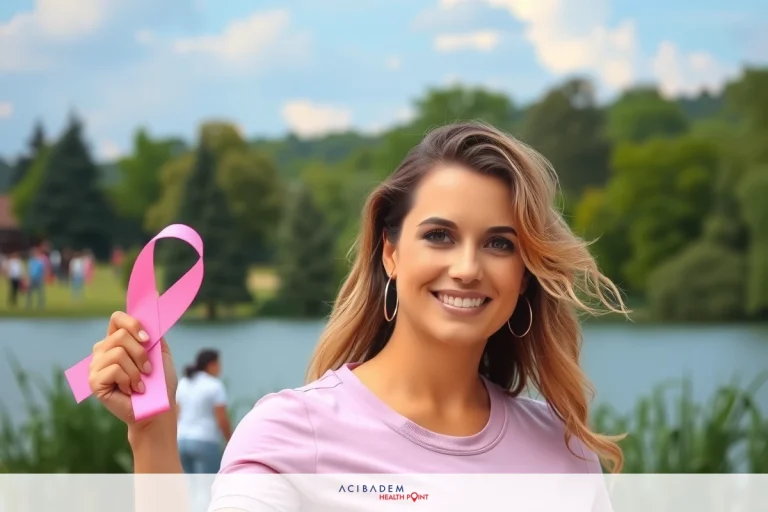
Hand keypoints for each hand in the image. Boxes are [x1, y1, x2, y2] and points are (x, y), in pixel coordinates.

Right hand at [88, 311, 178, 429]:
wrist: (158, 408)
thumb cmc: (160, 383)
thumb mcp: (160, 354)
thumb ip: (154, 335)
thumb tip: (152, 316)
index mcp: (118, 341)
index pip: (117, 318)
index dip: (133, 324)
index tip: (147, 339)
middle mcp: (103, 351)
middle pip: (120, 335)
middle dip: (141, 354)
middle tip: (148, 370)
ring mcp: (96, 366)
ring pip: (118, 353)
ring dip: (136, 371)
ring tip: (139, 383)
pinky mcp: (94, 381)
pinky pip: (114, 369)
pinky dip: (129, 380)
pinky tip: (130, 390)